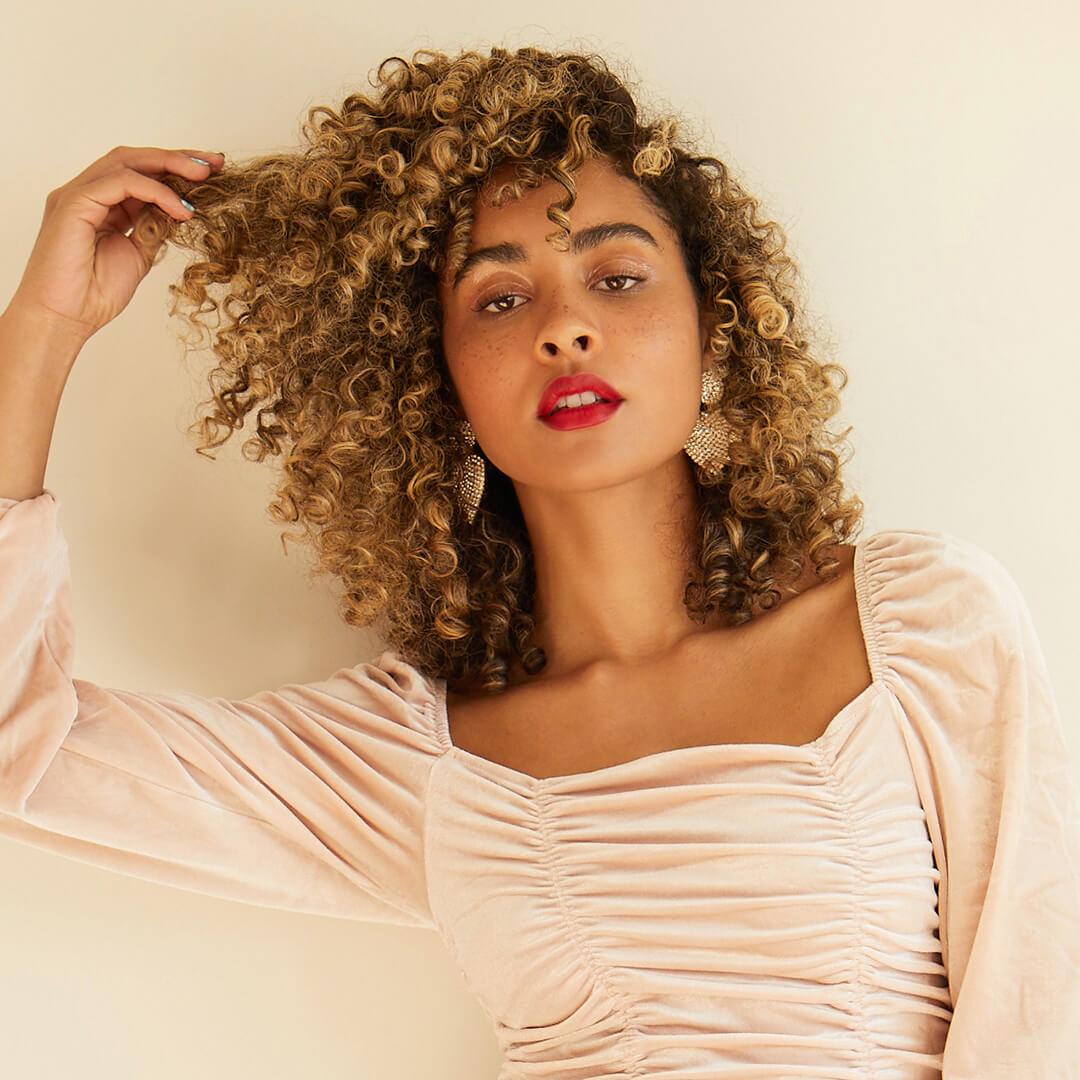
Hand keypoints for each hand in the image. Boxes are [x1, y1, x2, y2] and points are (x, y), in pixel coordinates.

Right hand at [4, 145, 224, 345]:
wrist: (66, 317)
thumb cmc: (95, 294)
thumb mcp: (139, 255)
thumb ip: (154, 228)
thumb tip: (179, 210)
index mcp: (101, 204)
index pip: (140, 173)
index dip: (176, 169)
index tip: (213, 171)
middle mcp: (87, 193)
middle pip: (134, 159)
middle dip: (177, 158)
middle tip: (215, 163)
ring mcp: (78, 195)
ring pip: (127, 162)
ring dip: (169, 165)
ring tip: (203, 176)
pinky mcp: (74, 202)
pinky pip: (121, 183)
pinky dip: (155, 191)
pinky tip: (180, 208)